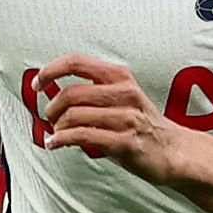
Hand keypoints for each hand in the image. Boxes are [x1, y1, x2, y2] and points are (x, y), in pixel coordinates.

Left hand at [31, 54, 193, 179]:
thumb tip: (53, 92)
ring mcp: (126, 118)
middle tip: (50, 118)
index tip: (37, 84)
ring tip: (55, 134)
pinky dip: (61, 140)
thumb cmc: (142, 124)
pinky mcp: (125, 142)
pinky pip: (82, 136)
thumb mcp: (122, 96)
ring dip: (57, 127)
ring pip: (74, 115)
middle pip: (71, 93)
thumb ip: (93, 91)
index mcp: (120, 77)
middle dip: (52, 108)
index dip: (51, 70)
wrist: (175, 151)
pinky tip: (54, 144)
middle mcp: (124, 93)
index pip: (76, 62)